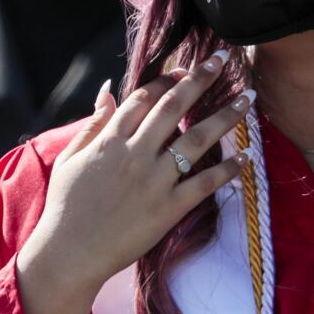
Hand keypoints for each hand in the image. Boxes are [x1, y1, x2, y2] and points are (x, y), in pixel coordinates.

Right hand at [18, 51, 253, 310]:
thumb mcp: (71, 158)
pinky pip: (204, 183)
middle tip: (222, 61)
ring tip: (248, 100)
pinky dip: (227, 169)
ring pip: (197, 140)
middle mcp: (135, 154)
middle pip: (175, 107)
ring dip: (226, 117)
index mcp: (110, 140)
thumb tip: (109, 91)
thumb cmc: (65, 206)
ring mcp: (154, 181)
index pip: (144, 98)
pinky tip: (245, 156)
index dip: (168, 79)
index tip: (186, 67)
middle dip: (201, 80)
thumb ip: (93, 124)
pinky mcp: (168, 209)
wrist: (69, 252)